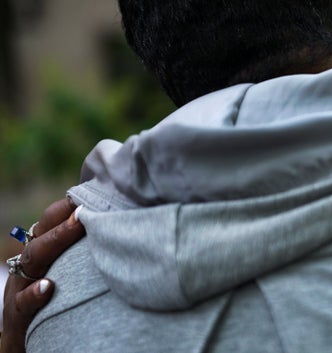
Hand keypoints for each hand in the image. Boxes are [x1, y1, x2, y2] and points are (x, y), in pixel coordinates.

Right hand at [2, 198, 84, 352]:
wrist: (31, 350)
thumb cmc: (56, 307)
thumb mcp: (67, 278)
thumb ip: (83, 255)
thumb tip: (116, 230)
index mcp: (39, 257)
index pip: (47, 224)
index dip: (65, 208)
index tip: (89, 192)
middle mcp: (27, 270)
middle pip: (41, 238)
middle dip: (63, 220)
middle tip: (86, 207)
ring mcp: (18, 293)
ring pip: (31, 262)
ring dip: (54, 242)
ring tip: (76, 225)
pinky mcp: (17, 322)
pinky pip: (21, 306)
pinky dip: (34, 295)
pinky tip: (48, 287)